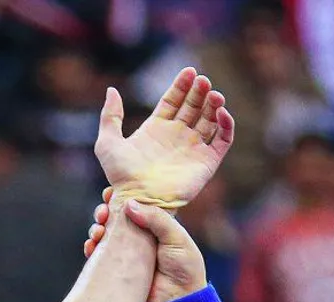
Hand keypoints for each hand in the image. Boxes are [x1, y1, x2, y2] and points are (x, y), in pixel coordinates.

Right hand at [86, 197, 209, 301]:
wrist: (180, 299)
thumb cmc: (185, 266)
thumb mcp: (176, 236)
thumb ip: (156, 218)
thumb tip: (128, 204)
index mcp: (154, 223)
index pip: (134, 205)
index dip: (120, 197)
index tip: (110, 193)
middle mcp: (138, 235)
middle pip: (114, 218)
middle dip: (104, 212)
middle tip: (102, 213)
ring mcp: (126, 252)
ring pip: (104, 235)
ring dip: (96, 229)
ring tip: (97, 231)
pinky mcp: (118, 269)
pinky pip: (99, 256)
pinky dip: (92, 249)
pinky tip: (91, 246)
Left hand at [94, 68, 232, 212]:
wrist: (139, 199)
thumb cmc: (121, 176)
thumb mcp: (107, 143)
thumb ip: (110, 116)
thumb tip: (111, 90)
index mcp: (157, 128)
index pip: (174, 100)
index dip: (182, 85)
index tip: (189, 71)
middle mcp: (177, 136)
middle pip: (193, 106)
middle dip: (199, 91)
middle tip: (203, 81)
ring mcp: (193, 148)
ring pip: (210, 120)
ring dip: (214, 105)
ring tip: (214, 94)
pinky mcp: (207, 162)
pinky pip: (223, 140)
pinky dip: (226, 125)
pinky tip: (222, 113)